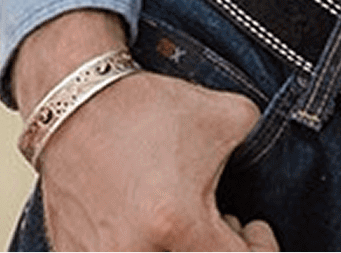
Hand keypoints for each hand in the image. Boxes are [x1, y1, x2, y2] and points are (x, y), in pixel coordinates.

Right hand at [14, 10, 277, 252]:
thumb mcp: (229, 114)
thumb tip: (265, 159)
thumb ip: (258, 142)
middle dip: (218, 250)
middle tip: (224, 226)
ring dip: (181, 251)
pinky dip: (141, 247)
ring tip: (182, 225)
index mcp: (177, 223)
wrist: (75, 101)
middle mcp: (136, 252)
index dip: (258, 249)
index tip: (255, 228)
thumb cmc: (149, 109)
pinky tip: (147, 225)